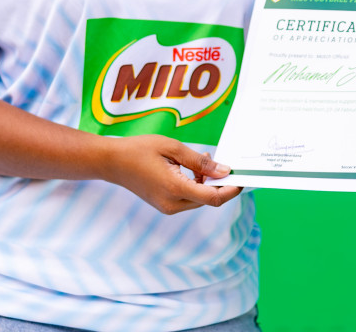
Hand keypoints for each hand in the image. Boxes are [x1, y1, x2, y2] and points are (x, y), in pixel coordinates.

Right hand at [103, 135, 242, 214]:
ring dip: (206, 183)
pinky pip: (188, 199)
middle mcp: (172, 204)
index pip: (213, 198)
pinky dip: (195, 186)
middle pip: (208, 199)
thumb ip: (200, 162)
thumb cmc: (140, 150)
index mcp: (175, 189)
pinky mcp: (164, 206)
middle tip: (216, 160)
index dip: (232, 190)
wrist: (113, 162)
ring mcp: (167, 207)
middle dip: (218, 182)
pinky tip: (190, 169)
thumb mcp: (173, 148)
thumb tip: (225, 171)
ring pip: (199, 200)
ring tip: (200, 161)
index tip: (243, 179)